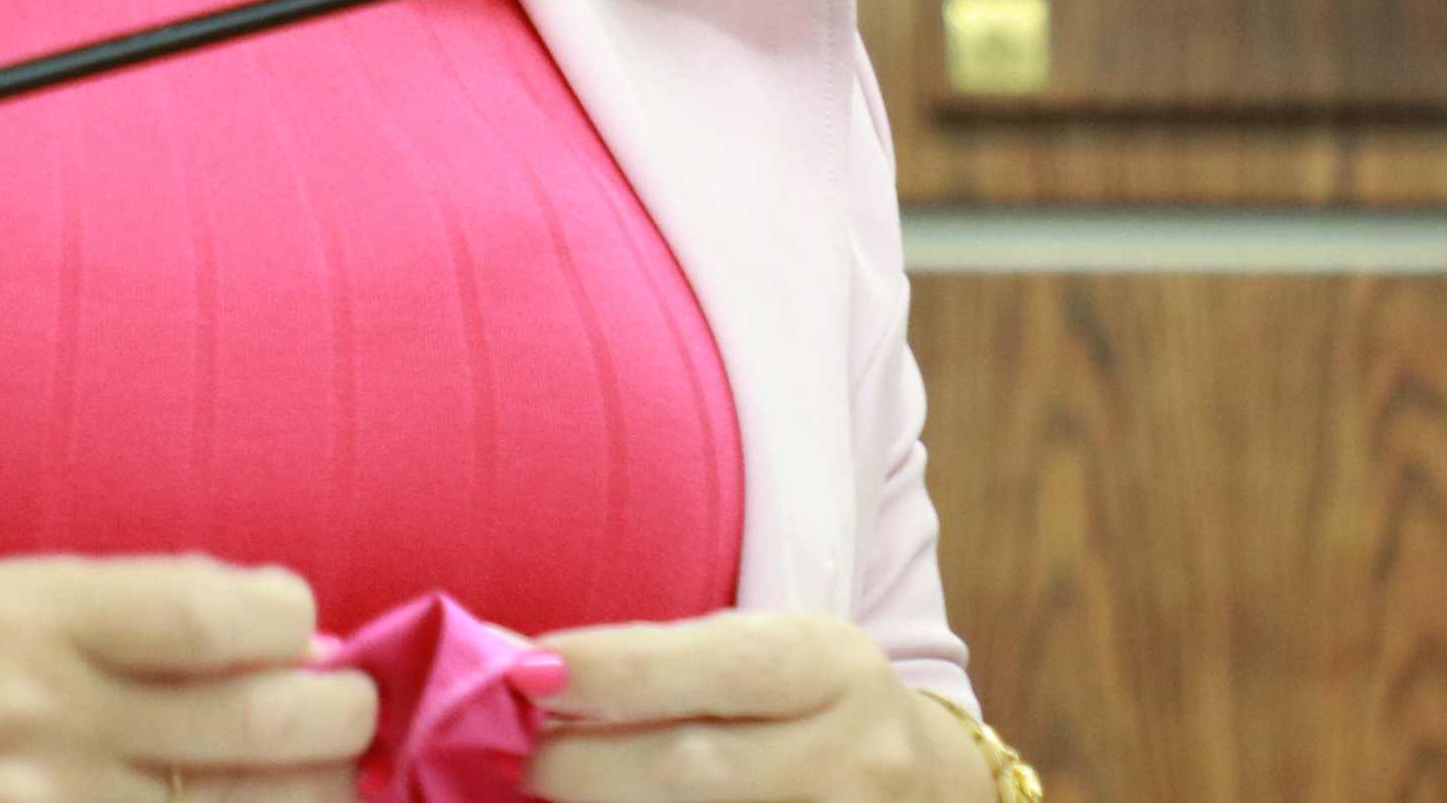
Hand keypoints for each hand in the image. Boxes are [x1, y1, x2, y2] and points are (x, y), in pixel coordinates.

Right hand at [0, 555, 375, 802]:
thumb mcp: (8, 598)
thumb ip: (141, 613)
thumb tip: (296, 640)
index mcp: (36, 617)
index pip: (227, 614)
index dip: (296, 623)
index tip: (300, 631)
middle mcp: (43, 719)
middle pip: (270, 725)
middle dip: (338, 719)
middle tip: (337, 716)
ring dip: (301, 795)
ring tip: (289, 776)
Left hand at [524, 614, 983, 802]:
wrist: (928, 788)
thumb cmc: (810, 706)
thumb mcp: (765, 657)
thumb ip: (660, 662)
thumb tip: (525, 668)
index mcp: (830, 667)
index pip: (717, 664)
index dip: (616, 669)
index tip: (526, 671)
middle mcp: (851, 756)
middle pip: (696, 769)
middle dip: (586, 763)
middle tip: (517, 755)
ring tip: (551, 792)